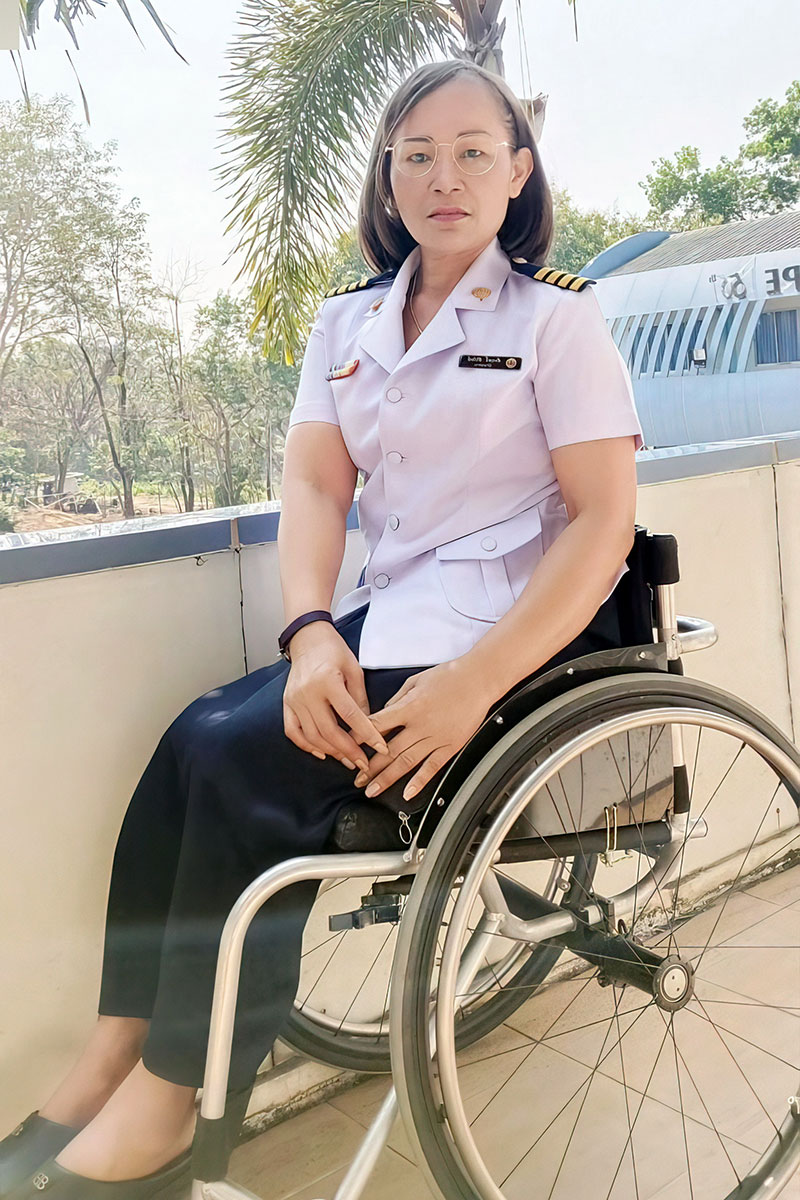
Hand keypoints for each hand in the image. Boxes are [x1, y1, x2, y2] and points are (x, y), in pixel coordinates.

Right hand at [283, 624, 388, 768]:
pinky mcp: (286, 704)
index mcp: (327, 681)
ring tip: (347, 760)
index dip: (367, 735)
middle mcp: (307, 693)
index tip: (381, 748)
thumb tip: (369, 726)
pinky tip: (322, 753)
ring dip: (331, 752)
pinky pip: (293, 732)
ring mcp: (294, 700)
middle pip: (329, 731)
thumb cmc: (334, 651)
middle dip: (349, 751)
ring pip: (311, 736)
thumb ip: (360, 698)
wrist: (307, 638)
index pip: (351, 715)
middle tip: (363, 763)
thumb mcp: (354, 669)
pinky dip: (306, 746)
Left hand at [352, 660, 493, 802]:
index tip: (348, 748)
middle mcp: (420, 725)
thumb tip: (383, 715)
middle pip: (389, 751)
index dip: (360, 738)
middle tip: (357, 779)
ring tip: (373, 790)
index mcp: (409, 707)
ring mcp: (436, 737)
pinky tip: (407, 793)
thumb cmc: (449, 676)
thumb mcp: (415, 681)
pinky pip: (432, 767)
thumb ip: (397, 700)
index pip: (377, 725)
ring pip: (407, 763)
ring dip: (387, 778)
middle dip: (370, 767)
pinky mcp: (450, 745)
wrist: (478, 680)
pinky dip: (419, 782)